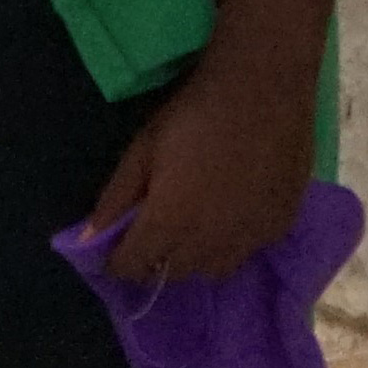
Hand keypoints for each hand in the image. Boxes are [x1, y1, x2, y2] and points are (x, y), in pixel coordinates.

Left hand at [86, 48, 314, 281]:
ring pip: (213, 270)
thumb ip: (116, 198)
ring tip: (186, 229)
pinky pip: (246, 253)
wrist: (262, 94)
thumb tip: (88, 236)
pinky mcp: (279, 229)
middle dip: (154, 261)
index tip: (112, 253)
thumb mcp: (142, 150)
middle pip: (174, 272)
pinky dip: (228, 245)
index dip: (119, 263)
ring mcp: (250, 239)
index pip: (136, 266)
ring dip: (192, 259)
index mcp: (171, 223)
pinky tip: (225, 217)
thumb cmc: (192, 116)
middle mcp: (210, 243)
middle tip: (147, 235)